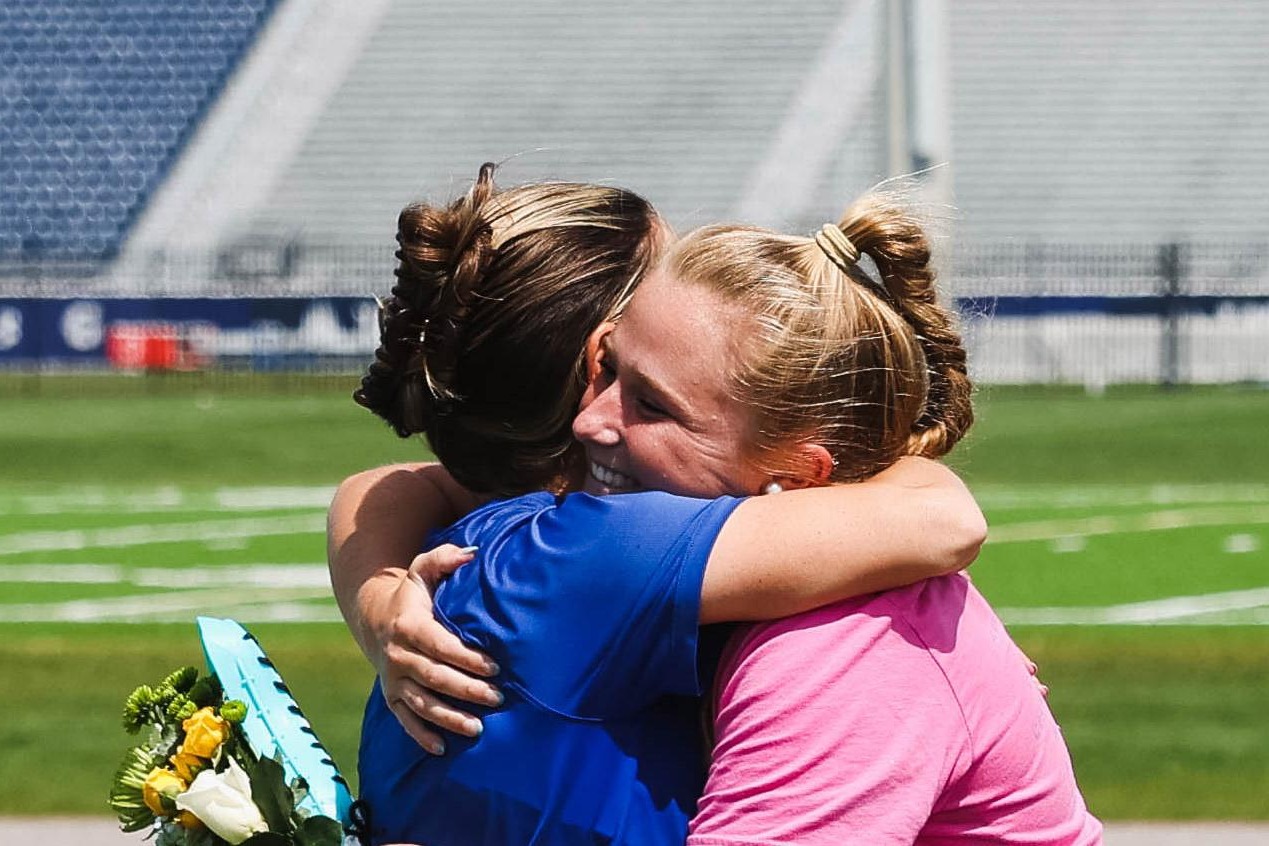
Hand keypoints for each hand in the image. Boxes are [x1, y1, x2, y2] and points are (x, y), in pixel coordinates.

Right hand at [369, 545, 502, 753]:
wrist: (376, 618)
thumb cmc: (412, 595)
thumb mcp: (422, 570)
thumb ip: (445, 558)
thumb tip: (473, 554)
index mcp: (409, 626)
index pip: (440, 645)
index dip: (467, 658)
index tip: (495, 667)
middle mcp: (398, 656)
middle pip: (434, 678)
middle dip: (466, 690)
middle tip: (498, 698)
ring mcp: (393, 679)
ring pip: (421, 704)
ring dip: (449, 718)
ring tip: (478, 728)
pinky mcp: (391, 697)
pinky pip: (405, 720)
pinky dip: (421, 736)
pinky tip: (443, 748)